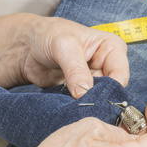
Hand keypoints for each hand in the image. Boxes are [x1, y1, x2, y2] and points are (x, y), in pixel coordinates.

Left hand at [0, 13, 128, 97]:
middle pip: (113, 90)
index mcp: (112, 48)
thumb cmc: (47, 35)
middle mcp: (107, 65)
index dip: (111, 89)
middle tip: (84, 108)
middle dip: (99, 100)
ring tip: (75, 109)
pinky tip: (71, 111)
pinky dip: (78, 109)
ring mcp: (95, 81)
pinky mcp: (82, 93)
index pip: (121, 74)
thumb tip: (85, 93)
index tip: (94, 100)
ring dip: (88, 106)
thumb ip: (76, 69)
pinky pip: (85, 105)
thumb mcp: (63, 46)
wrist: (25, 47)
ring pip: (100, 100)